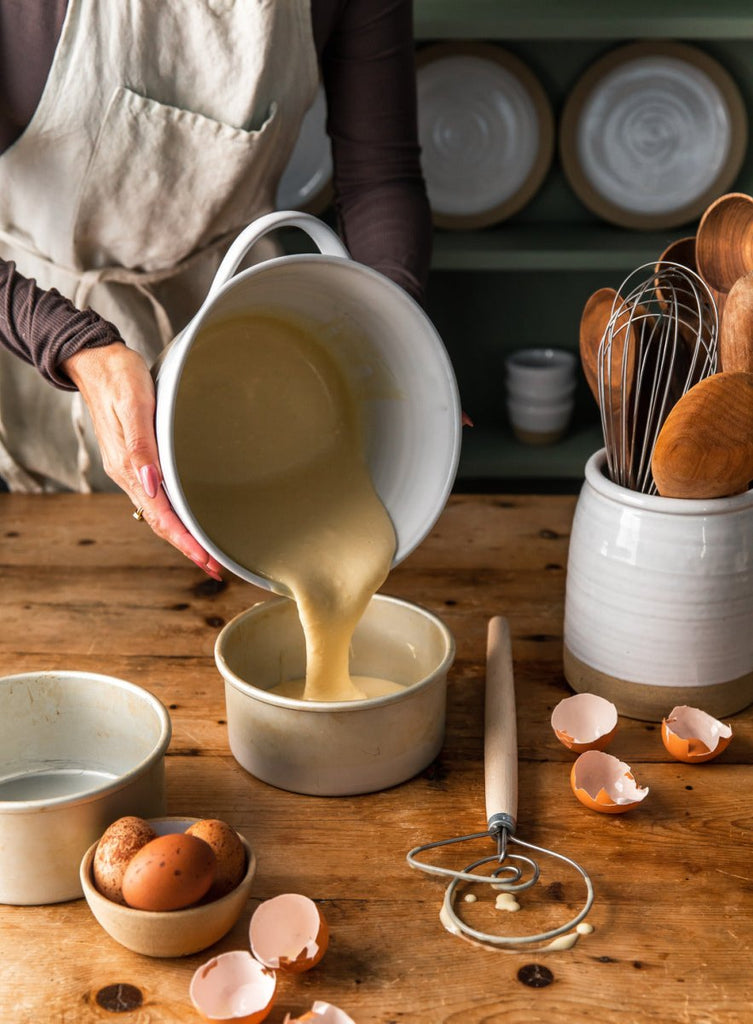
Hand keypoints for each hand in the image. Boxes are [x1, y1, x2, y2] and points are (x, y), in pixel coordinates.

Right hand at [61, 343, 222, 579]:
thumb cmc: (119, 375)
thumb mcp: (134, 403)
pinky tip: (187, 518)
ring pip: (158, 513)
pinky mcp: (135, 460)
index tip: (207, 559)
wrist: (97, 360)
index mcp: (128, 466)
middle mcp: (128, 474)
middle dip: (187, 546)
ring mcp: (131, 469)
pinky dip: (173, 516)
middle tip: (215, 566)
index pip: (160, 515)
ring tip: (206, 551)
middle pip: (160, 522)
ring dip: (182, 535)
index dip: (184, 540)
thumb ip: (141, 444)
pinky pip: (155, 498)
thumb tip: (151, 484)